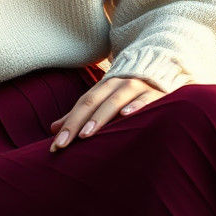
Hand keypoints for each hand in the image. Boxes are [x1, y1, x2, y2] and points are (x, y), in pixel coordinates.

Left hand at [48, 74, 166, 151]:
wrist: (161, 69)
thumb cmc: (127, 93)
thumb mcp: (103, 100)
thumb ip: (80, 114)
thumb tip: (54, 129)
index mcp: (102, 87)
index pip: (81, 106)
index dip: (68, 125)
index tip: (56, 145)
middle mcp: (116, 85)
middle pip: (92, 103)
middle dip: (77, 124)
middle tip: (64, 144)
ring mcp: (136, 87)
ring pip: (115, 101)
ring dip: (100, 117)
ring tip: (86, 134)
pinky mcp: (156, 93)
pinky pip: (145, 99)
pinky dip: (135, 106)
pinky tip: (126, 115)